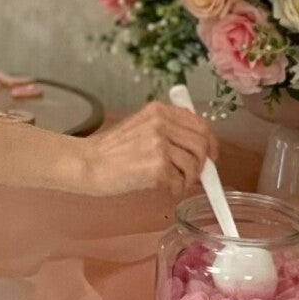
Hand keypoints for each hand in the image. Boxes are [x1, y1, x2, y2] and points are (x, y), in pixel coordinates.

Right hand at [70, 99, 213, 197]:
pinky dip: (175, 188)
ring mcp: (160, 145)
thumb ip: (167, 130)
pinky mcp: (157, 166)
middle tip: (193, 175)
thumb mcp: (140, 127)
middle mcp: (161, 124)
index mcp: (159, 111)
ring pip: (194, 164)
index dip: (210, 142)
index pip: (200, 124)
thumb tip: (198, 147)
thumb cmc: (111, 151)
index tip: (211, 155)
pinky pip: (180, 181)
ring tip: (173, 182)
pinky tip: (162, 186)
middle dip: (203, 163)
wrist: (88, 164)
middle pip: (202, 144)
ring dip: (188, 179)